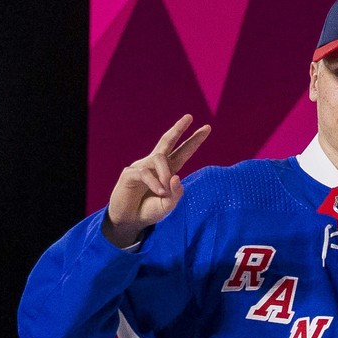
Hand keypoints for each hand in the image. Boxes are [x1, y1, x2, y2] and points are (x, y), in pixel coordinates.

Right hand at [104, 114, 210, 246]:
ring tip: (164, 192)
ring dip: (165, 174)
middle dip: (178, 128)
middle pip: (167, 141)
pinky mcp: (129, 174)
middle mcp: (154, 165)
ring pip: (159, 158)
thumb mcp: (168, 205)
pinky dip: (155, 183)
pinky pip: (145, 173)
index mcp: (168, 171)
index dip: (194, 141)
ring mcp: (141, 167)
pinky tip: (159, 192)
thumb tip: (176, 176)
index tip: (207, 127)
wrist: (130, 221)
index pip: (183, 152)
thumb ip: (176, 193)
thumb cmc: (149, 211)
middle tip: (190, 117)